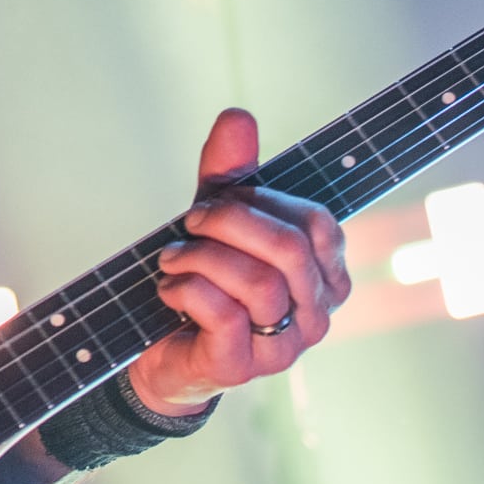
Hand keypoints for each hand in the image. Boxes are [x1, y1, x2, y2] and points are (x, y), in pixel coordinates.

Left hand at [127, 108, 350, 415]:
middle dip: (230, 222)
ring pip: (258, 282)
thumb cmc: (202, 279)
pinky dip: (185, 288)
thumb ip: (230, 171)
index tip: (221, 198)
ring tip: (171, 258)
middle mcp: (316, 315)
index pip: (317, 223)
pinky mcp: (241, 367)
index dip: (263, 201)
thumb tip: (238, 115)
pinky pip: (223, 313)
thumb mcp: (216, 218)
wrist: (158, 347)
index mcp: (325, 276)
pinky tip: (169, 288)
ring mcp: (283, 347)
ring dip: (200, 257)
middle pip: (290, 249)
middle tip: (191, 223)